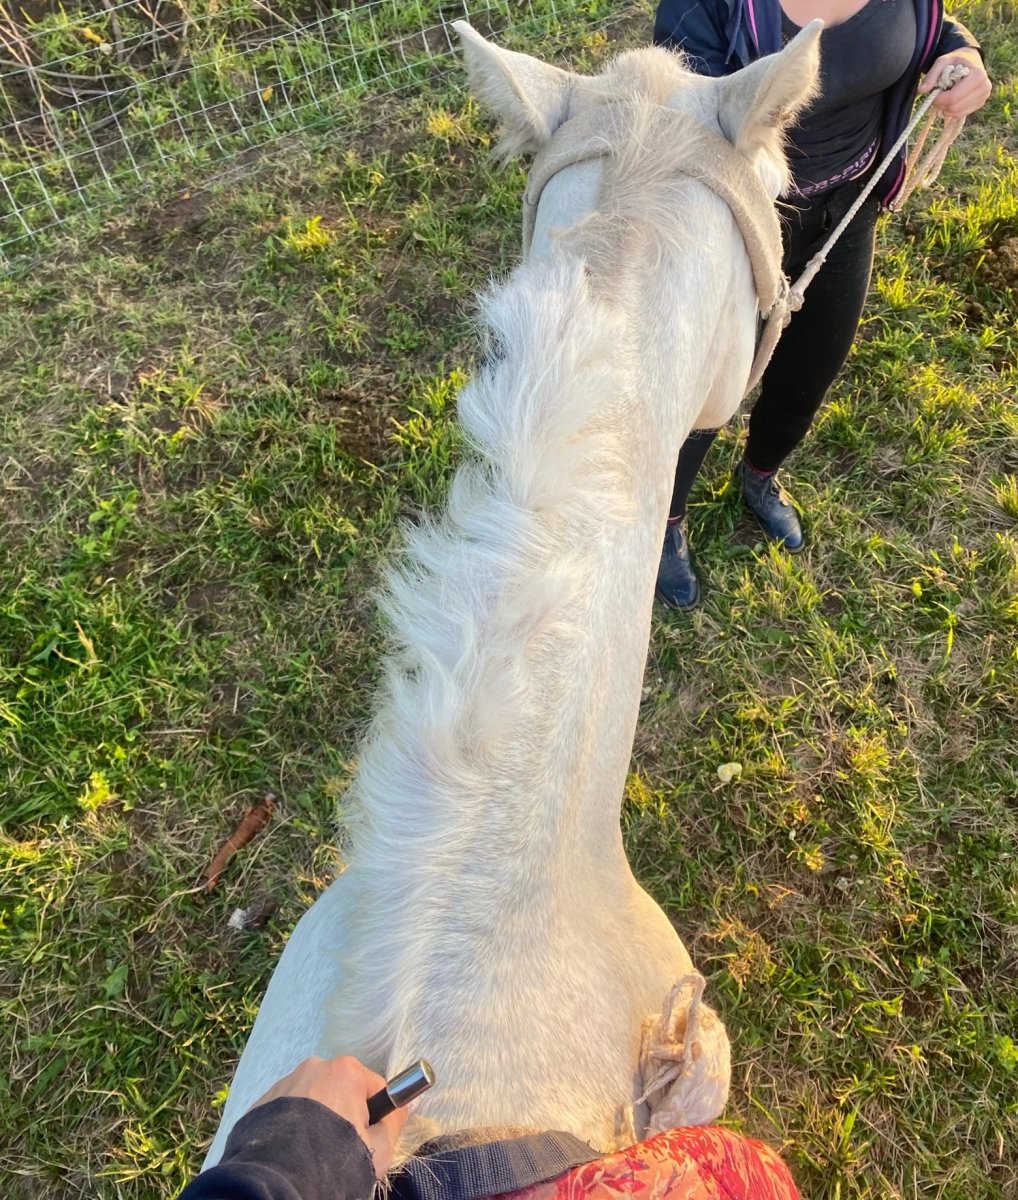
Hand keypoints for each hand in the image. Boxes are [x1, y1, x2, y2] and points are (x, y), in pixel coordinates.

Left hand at [250, 1056, 408, 1178]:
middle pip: (342, 1090)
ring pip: (314, 1099)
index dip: (376, 1116)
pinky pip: (288, 1110)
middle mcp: (314, 1067)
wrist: (279, 1182)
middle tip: (342, 1147)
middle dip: (345, 1114)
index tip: (367, 1139)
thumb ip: (395, 1121)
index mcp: (345, 1071)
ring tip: (314, 1151)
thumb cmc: (336, 1161)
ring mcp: (285, 1083)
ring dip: (318, 1118)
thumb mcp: (379, 1148)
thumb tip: (410, 1102)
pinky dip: (294, 1126)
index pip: (375, 1088)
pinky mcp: (262, 1103)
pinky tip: (294, 1150)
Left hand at [918, 49, 991, 118]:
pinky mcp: (980, 104)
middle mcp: (984, 88)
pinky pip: (960, 114)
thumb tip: (921, 90)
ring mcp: (984, 97)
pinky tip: (953, 98)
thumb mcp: (943, 61)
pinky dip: (952, 109)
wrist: (971, 60)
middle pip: (954, 108)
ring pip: (956, 113)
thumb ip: (932, 75)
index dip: (939, 99)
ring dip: (946, 107)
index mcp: (978, 76)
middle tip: (939, 94)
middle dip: (942, 104)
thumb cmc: (956, 60)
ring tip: (946, 94)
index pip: (953, 98)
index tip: (934, 93)